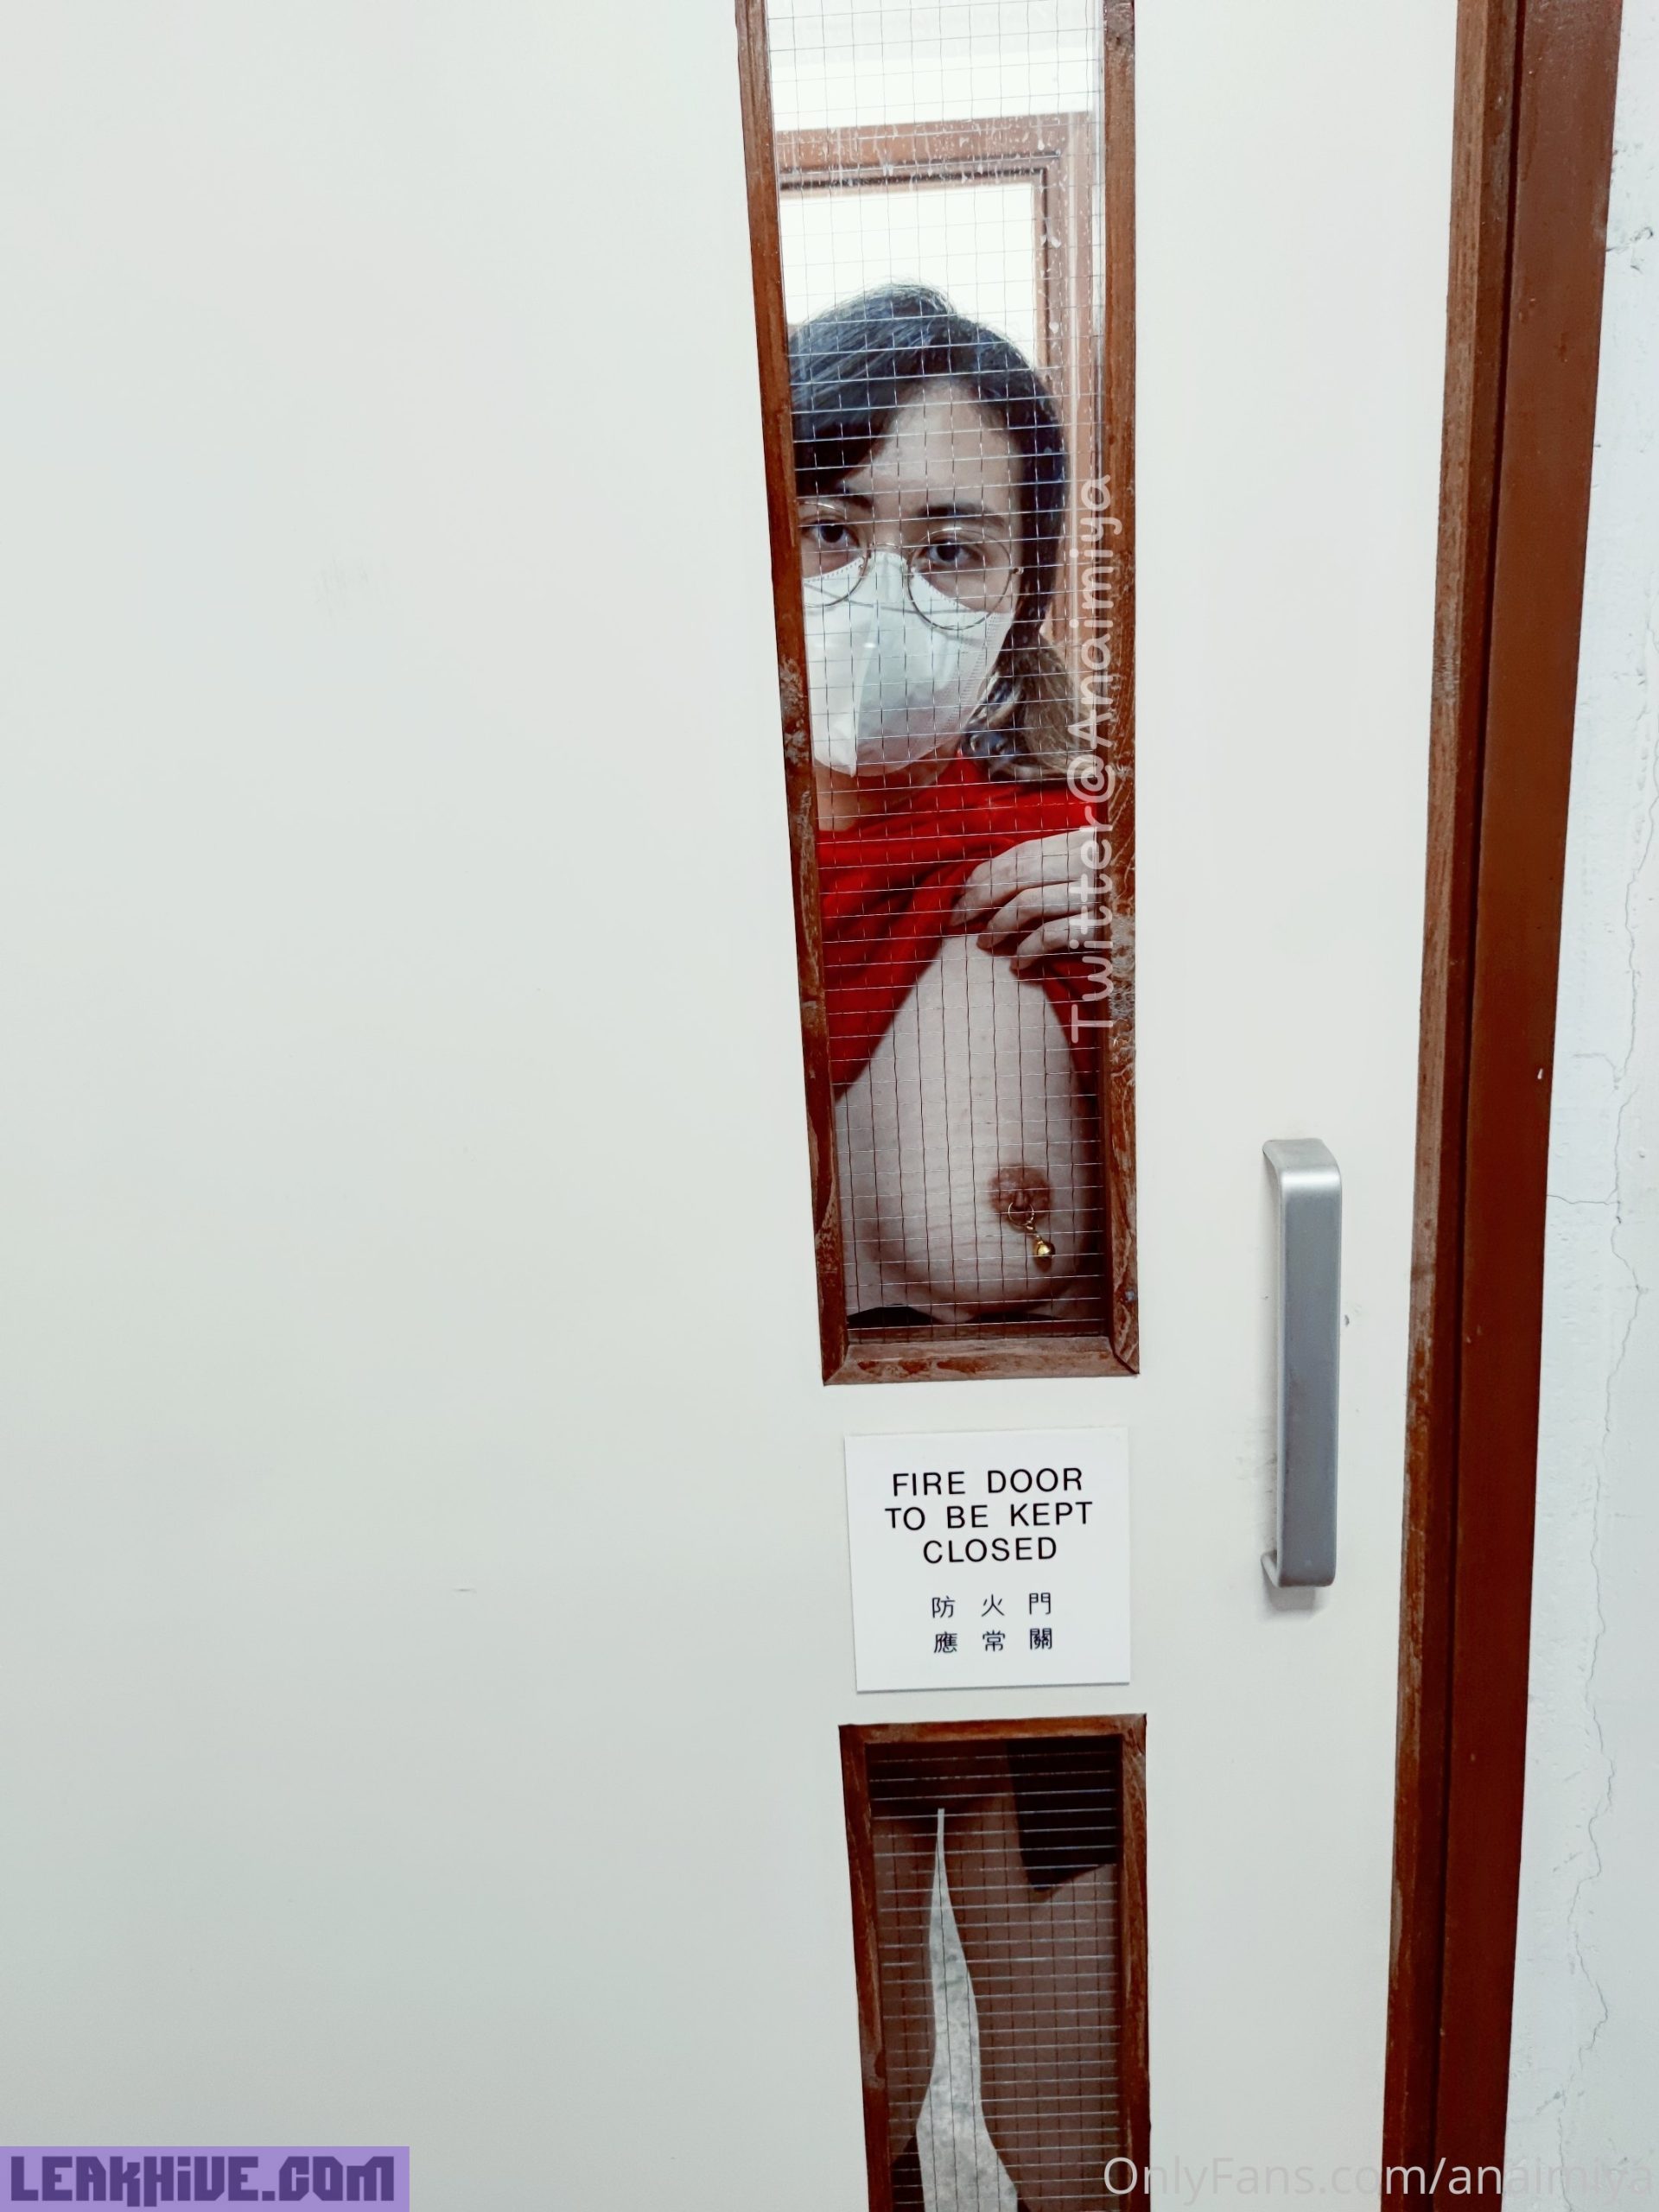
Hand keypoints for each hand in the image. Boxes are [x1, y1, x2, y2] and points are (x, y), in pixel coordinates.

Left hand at [951, 827, 1111, 976]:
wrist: (1173, 918)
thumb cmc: (1123, 898)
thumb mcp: (1089, 872)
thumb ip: (1052, 871)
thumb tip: (991, 884)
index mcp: (1081, 843)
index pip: (1022, 853)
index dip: (986, 874)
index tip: (962, 894)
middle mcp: (1088, 863)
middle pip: (1018, 876)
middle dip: (980, 899)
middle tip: (959, 920)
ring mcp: (1095, 893)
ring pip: (1028, 904)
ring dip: (998, 926)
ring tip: (985, 943)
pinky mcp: (1102, 926)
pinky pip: (1052, 936)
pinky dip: (1027, 952)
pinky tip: (1018, 965)